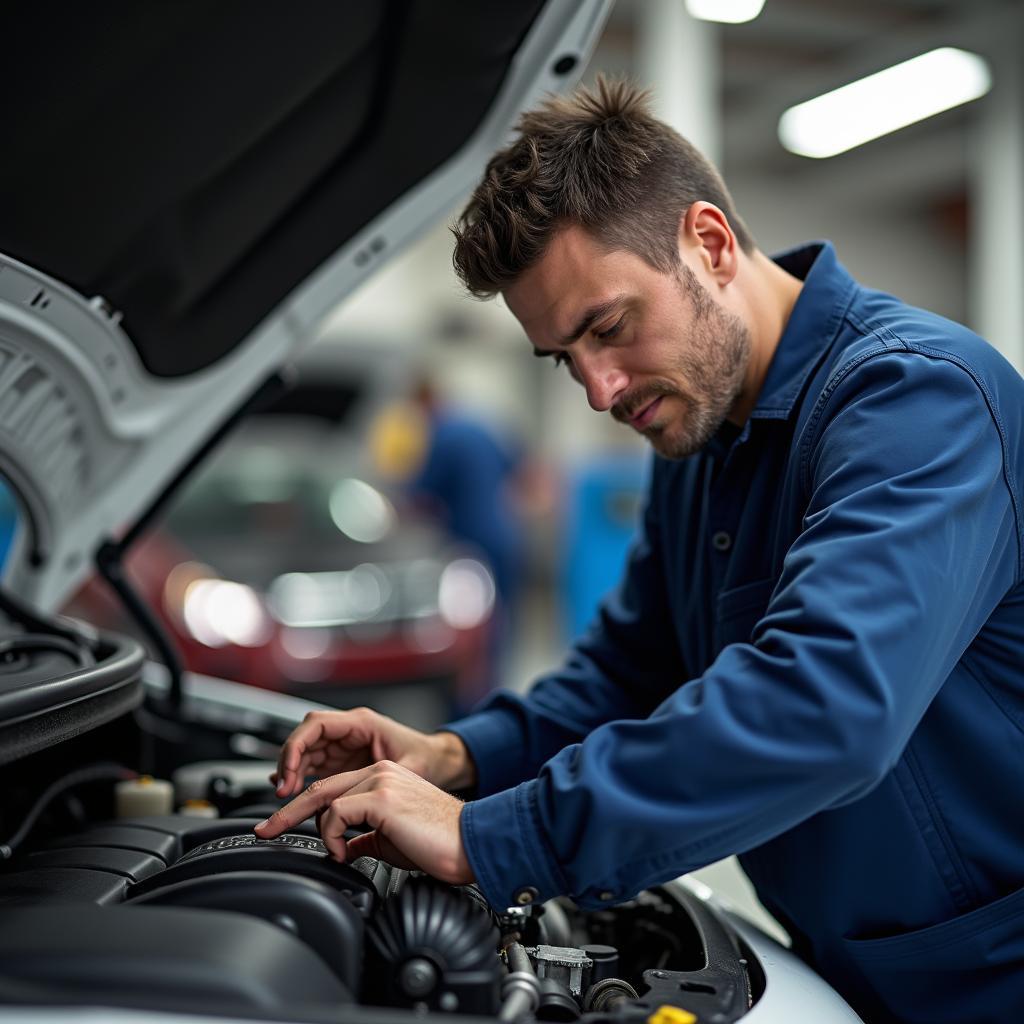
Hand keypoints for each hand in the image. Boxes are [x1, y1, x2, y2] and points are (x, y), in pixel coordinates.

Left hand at [255, 760, 474, 883]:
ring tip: (335, 853)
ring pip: (324, 799)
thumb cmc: (440, 843)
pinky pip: (336, 812)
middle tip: (265, 831)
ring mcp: (380, 781)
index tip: (281, 826)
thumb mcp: (393, 839)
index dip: (303, 808)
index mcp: (384, 778)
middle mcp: (380, 772)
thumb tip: (348, 847)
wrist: (471, 843)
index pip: (333, 788)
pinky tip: (346, 852)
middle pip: (320, 787)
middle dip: (287, 812)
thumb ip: (367, 836)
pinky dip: (332, 836)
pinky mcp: (382, 797)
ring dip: (318, 831)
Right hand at [270, 707, 474, 797]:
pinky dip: (300, 776)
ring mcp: (344, 745)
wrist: (438, 762)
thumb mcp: (411, 767)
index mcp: (362, 723)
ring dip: (292, 771)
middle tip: (284, 790)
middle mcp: (349, 731)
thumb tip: (369, 793)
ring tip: (285, 795)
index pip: (316, 725)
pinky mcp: (343, 761)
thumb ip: (388, 777)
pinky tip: (290, 790)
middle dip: (289, 761)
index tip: (290, 771)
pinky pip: (313, 764)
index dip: (296, 746)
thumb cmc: (428, 758)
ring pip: (306, 751)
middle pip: (305, 738)